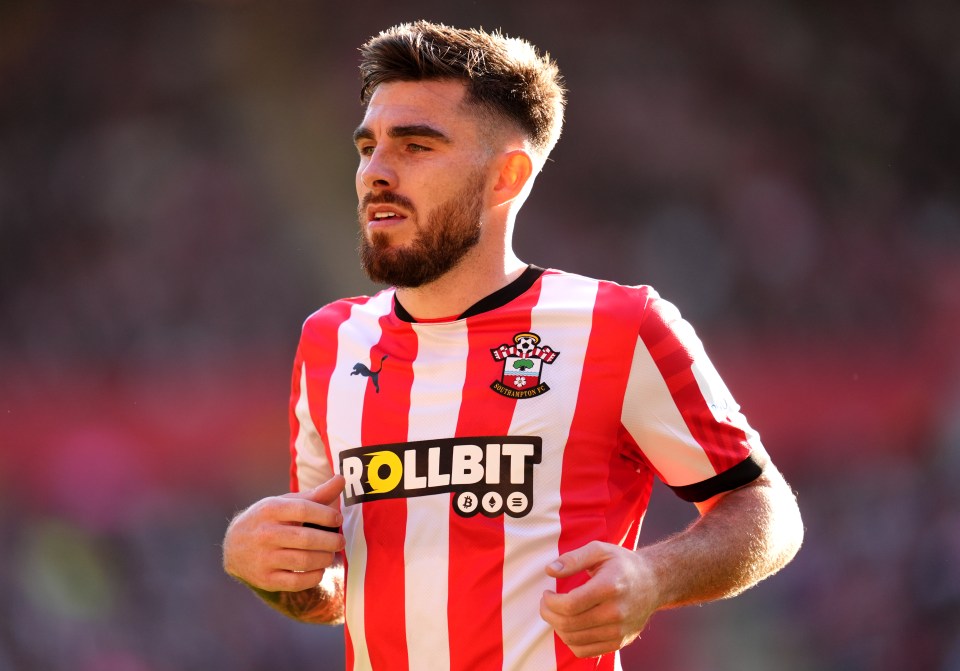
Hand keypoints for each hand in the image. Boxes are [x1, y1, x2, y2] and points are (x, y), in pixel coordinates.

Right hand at [223, 475, 345, 592]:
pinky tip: (319, 569)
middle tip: (340, 541)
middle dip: (331, 541)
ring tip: (330, 554)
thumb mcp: (285, 503)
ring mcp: (263, 558)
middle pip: (306, 538)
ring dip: (325, 558)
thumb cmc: (268, 520)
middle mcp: (264, 534)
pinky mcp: (265, 579)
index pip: (304, 510)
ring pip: (304, 561)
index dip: (326, 515)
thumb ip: (316, 494)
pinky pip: (297, 582)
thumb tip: (341, 479)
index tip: (337, 519)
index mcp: (270, 510)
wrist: (233, 546)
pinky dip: (314, 577)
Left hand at [539, 541, 659, 657]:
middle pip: (569, 624)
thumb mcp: (599, 550)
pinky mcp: (619, 642)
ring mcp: (618, 631)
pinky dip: (570, 641)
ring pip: (574, 640)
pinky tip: (569, 626)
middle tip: (546, 603)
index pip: (570, 605)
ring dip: (557, 628)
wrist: (654, 583)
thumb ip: (573, 559)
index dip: (551, 602)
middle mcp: (616, 612)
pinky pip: (585, 651)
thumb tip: (550, 570)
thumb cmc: (623, 564)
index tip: (547, 593)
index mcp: (609, 587)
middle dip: (549, 614)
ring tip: (556, 613)